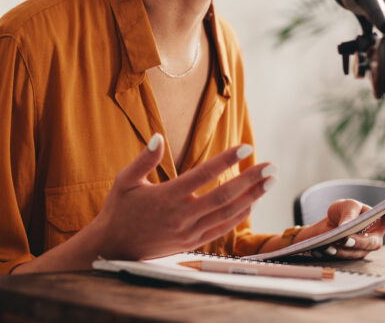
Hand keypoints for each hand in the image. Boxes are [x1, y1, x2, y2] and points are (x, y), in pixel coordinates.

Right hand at [84, 134, 276, 259]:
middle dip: (251, 180)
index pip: (203, 175)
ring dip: (252, 197)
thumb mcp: (124, 181)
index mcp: (167, 197)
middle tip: (271, 166)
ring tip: (269, 182)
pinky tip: (253, 202)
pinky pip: (222, 229)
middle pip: (224, 196)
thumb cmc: (119, 210)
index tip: (245, 147)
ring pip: (228, 214)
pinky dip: (240, 216)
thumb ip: (144, 159)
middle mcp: (182, 216)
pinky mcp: (192, 243)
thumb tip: (157, 136)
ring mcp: (189, 232)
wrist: (113, 247)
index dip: (226, 160)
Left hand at [296, 200, 384, 259]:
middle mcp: (374, 237)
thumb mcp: (346, 206)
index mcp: (378, 221)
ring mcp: (364, 249)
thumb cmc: (343, 212)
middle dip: (359, 241)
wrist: (329, 224)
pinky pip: (343, 258)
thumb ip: (349, 214)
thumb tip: (346, 227)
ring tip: (328, 245)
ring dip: (342, 250)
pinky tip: (321, 249)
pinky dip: (332, 253)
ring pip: (356, 253)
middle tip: (346, 238)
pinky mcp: (351, 257)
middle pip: (372, 242)